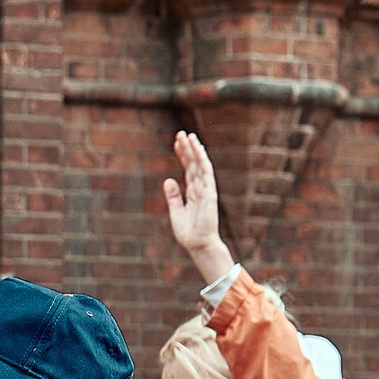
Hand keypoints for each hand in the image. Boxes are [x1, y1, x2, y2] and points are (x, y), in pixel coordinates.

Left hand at [161, 132, 234, 284]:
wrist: (198, 245)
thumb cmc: (189, 232)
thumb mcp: (176, 212)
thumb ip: (173, 196)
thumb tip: (168, 179)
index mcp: (193, 192)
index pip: (188, 169)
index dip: (182, 155)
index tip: (176, 143)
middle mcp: (200, 188)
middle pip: (193, 163)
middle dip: (187, 148)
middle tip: (181, 133)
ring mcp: (206, 189)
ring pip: (200, 165)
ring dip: (195, 150)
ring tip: (188, 135)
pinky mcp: (209, 193)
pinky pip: (206, 173)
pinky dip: (202, 160)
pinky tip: (198, 149)